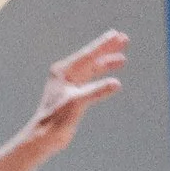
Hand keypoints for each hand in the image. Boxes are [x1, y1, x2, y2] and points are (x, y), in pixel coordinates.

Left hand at [26, 30, 126, 149]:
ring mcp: (69, 84)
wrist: (45, 136)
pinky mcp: (72, 95)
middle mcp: (65, 75)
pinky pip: (90, 81)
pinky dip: (101, 78)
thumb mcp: (77, 103)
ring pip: (91, 70)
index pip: (88, 54)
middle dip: (107, 50)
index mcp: (63, 71)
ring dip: (106, 64)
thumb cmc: (56, 119)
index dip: (104, 44)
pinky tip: (111, 79)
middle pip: (91, 58)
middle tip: (124, 40)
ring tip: (122, 60)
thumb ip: (96, 91)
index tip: (117, 35)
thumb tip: (116, 83)